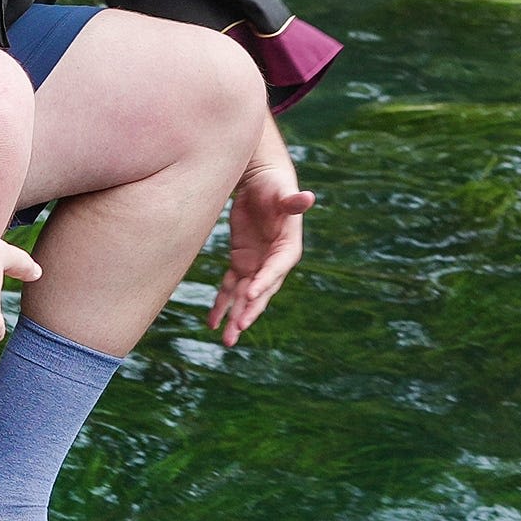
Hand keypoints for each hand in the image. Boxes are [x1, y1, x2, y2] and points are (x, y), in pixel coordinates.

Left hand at [208, 153, 314, 346]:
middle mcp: (273, 262)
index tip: (250, 294)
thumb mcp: (281, 191)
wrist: (260, 181)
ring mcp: (255, 264)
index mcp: (287, 248)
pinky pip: (229, 288)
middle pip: (261, 290)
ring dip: (235, 316)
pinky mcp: (240, 262)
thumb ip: (292, 200)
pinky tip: (212, 323)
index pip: (275, 269)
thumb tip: (308, 197)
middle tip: (238, 328)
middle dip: (250, 310)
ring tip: (227, 340)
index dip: (264, 281)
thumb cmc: (274, 184)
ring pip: (244, 295)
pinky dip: (221, 304)